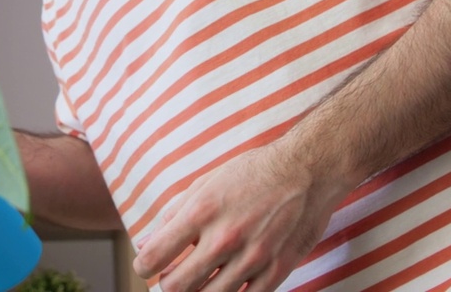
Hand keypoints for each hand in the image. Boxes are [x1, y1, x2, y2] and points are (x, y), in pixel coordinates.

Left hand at [131, 142, 345, 291]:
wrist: (307, 171)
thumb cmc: (255, 173)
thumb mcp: (207, 182)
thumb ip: (176, 212)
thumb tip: (149, 239)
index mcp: (202, 212)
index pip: (155, 255)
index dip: (143, 266)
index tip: (145, 267)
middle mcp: (224, 238)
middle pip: (177, 286)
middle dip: (166, 286)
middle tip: (169, 279)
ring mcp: (251, 258)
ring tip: (195, 285)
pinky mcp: (276, 270)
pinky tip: (224, 287)